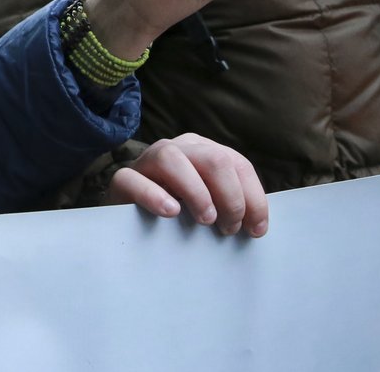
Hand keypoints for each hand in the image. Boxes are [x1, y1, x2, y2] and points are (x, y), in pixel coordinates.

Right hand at [104, 133, 267, 236]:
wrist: (130, 222)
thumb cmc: (178, 217)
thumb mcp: (209, 208)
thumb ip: (229, 206)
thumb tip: (257, 225)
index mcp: (203, 151)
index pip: (237, 164)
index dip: (253, 197)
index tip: (256, 230)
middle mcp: (178, 148)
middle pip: (213, 159)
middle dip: (230, 197)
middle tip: (228, 228)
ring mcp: (147, 160)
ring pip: (172, 159)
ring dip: (196, 192)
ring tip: (205, 219)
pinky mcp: (122, 179)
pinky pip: (133, 179)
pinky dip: (154, 195)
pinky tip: (170, 212)